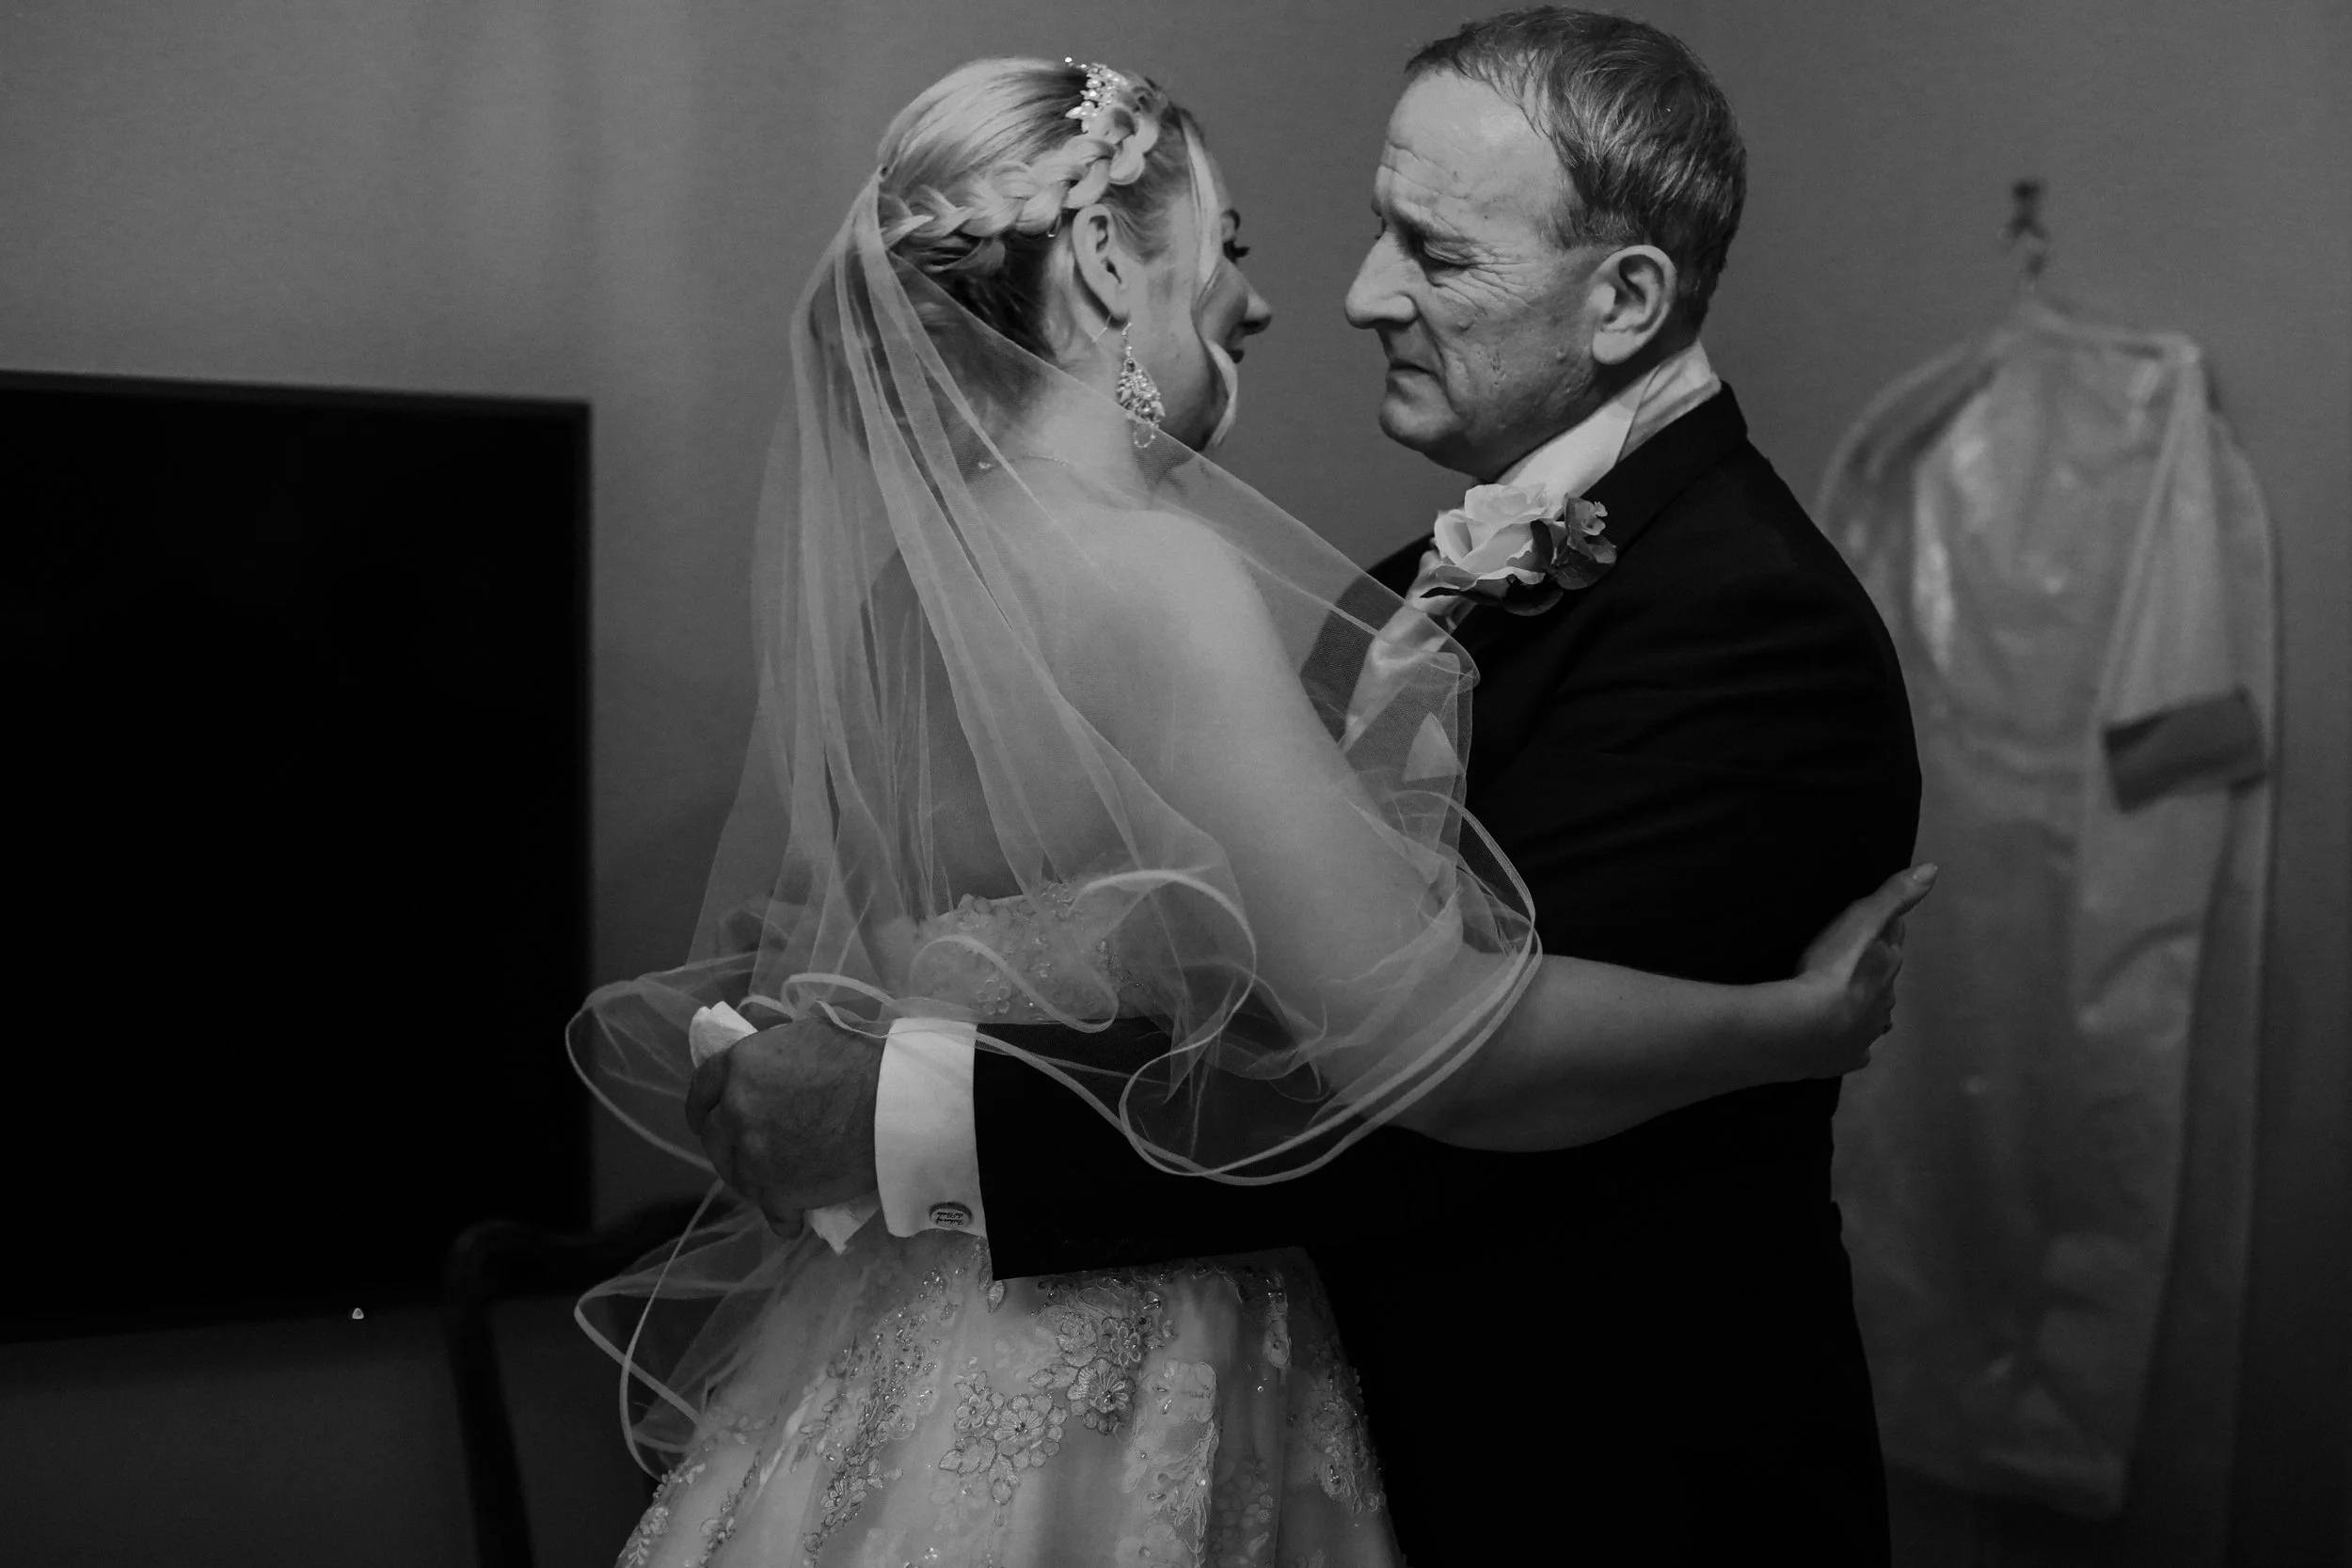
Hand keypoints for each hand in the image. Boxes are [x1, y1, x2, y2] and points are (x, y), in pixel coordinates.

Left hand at [683, 1013, 883, 1224]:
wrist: (892, 1105)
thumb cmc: (860, 1059)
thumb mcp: (806, 1033)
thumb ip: (771, 1047)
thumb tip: (757, 1045)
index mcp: (739, 1067)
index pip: (700, 1089)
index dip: (703, 1107)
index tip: (708, 1118)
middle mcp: (735, 1112)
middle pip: (714, 1139)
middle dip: (726, 1146)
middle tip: (748, 1152)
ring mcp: (753, 1157)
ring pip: (738, 1179)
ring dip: (753, 1182)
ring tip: (776, 1185)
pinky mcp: (779, 1193)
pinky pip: (772, 1214)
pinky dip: (783, 1217)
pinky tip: (792, 1219)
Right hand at [1788, 864, 1937, 1078]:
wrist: (1804, 1027)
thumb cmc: (1833, 969)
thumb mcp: (1863, 920)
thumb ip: (1894, 896)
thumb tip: (1933, 870)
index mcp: (1888, 970)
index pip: (1891, 945)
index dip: (1882, 935)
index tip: (1870, 927)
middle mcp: (1884, 1005)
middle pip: (1883, 985)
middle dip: (1872, 975)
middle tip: (1849, 965)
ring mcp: (1864, 1035)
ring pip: (1872, 1020)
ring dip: (1863, 1011)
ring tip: (1845, 1005)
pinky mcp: (1842, 1059)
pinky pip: (1852, 1052)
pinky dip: (1849, 1046)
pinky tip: (1840, 1045)